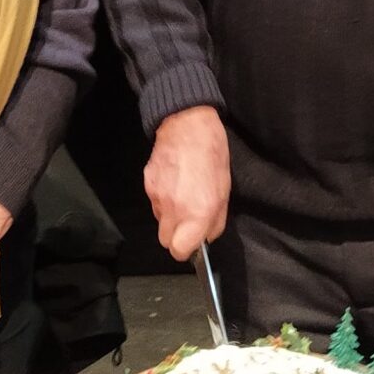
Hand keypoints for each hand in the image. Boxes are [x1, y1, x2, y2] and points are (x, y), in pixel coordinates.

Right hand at [144, 106, 228, 260]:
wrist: (186, 122)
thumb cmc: (212, 153)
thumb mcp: (225, 189)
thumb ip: (216, 219)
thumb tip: (206, 236)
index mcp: (197, 212)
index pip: (179, 251)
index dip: (186, 250)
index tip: (193, 241)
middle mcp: (174, 208)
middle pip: (165, 241)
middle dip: (176, 236)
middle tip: (188, 221)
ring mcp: (157, 196)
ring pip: (159, 220)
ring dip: (170, 216)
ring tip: (183, 194)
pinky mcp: (147, 183)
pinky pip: (154, 201)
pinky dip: (163, 198)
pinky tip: (174, 181)